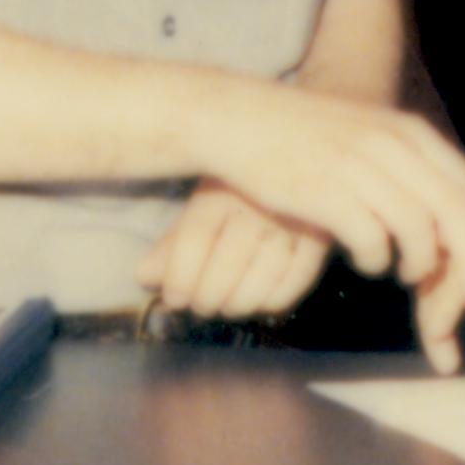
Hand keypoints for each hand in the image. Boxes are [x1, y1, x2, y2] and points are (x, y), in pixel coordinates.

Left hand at [137, 180, 330, 320]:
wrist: (302, 158)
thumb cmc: (241, 187)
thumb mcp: (204, 203)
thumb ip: (174, 242)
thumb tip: (144, 279)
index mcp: (223, 186)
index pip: (196, 236)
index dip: (180, 276)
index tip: (174, 298)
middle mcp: (259, 200)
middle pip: (229, 261)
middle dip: (208, 296)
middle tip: (200, 306)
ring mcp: (294, 219)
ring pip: (264, 276)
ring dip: (239, 303)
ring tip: (226, 306)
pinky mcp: (321, 236)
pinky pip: (297, 280)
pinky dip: (275, 300)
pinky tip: (260, 302)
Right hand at [196, 81, 464, 298]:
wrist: (242, 120)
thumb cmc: (308, 136)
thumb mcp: (371, 135)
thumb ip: (411, 168)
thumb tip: (450, 218)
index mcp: (410, 132)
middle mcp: (393, 146)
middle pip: (456, 212)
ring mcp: (360, 168)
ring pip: (419, 231)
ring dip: (423, 264)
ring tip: (411, 274)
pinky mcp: (327, 192)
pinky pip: (372, 241)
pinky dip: (377, 260)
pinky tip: (368, 262)